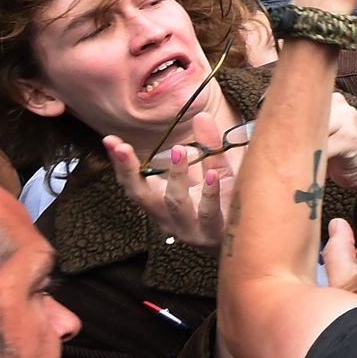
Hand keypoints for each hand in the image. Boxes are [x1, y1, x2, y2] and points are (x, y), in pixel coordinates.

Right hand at [103, 112, 236, 252]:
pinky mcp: (212, 233)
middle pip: (141, 195)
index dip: (120, 163)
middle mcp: (168, 218)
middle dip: (128, 170)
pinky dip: (209, 192)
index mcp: (161, 202)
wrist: (246, 241)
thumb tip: (203, 116)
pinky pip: (208, 212)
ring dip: (176, 175)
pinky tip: (211, 175)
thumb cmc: (225, 205)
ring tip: (180, 150)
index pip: (133, 182)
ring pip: (174, 202)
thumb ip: (208, 146)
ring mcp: (189, 228)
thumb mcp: (214, 170)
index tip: (110, 141)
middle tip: (121, 147)